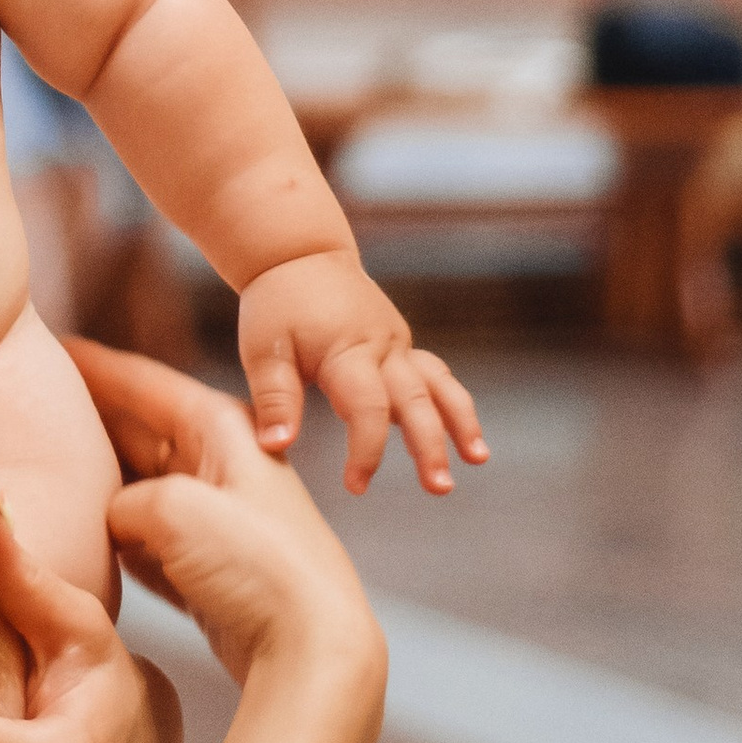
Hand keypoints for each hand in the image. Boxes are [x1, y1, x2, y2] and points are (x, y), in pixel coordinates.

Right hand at [72, 338, 386, 707]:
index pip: (143, 381)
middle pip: (137, 431)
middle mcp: (220, 464)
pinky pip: (144, 541)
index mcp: (221, 427)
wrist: (312, 648)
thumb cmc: (257, 565)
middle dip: (88, 421)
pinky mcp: (206, 570)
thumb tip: (110, 519)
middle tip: (28, 410)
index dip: (92, 365)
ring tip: (41, 468)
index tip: (49, 345)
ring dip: (96, 483)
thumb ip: (123, 500)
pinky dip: (113, 537)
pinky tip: (79, 537)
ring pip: (137, 487)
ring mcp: (214, 520)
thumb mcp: (174, 509)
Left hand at [238, 247, 488, 490]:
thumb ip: (274, 399)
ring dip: (460, 422)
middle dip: (431, 446)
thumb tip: (276, 447)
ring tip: (478, 459)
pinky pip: (434, 375)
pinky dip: (450, 404)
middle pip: (417, 400)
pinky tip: (463, 437)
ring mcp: (397, 343)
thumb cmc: (276, 303)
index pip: (368, 408)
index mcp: (348, 350)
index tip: (356, 486)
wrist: (299, 254)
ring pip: (439, 384)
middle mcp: (382, 347)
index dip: (366, 451)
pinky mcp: (401, 345)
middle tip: (440, 488)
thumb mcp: (263, 349)